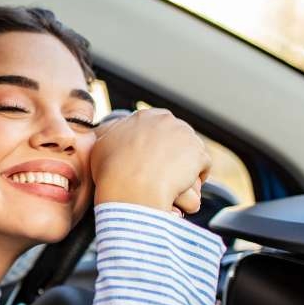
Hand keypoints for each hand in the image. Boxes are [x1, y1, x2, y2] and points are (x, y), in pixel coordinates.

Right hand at [91, 109, 210, 215]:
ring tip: (171, 183)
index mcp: (145, 116)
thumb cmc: (112, 170)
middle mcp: (168, 121)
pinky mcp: (199, 155)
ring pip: (190, 151)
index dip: (155, 142)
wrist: (131, 188)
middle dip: (172, 152)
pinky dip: (195, 179)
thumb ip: (111, 135)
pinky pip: (203, 167)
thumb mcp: (101, 145)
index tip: (150, 157)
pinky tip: (182, 188)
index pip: (158, 124)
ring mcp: (186, 136)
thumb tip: (107, 133)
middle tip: (161, 172)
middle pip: (177, 136)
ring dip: (184, 165)